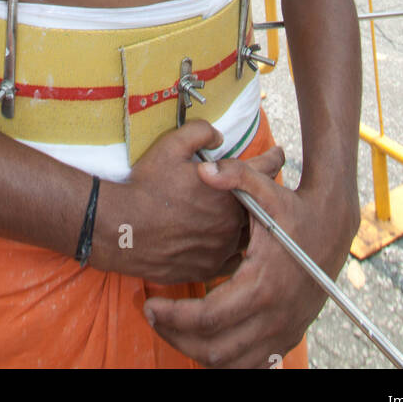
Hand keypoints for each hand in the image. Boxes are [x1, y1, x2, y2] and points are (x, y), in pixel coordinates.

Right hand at [94, 120, 283, 284]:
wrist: (123, 228)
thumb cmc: (147, 186)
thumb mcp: (171, 145)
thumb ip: (201, 133)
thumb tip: (219, 136)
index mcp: (228, 189)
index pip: (262, 170)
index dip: (273, 159)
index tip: (279, 153)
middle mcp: (231, 221)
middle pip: (256, 204)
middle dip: (256, 193)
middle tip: (254, 186)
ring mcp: (221, 248)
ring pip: (245, 234)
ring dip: (246, 223)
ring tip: (239, 215)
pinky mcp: (207, 268)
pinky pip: (230, 259)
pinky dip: (230, 248)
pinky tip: (223, 241)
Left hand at [144, 155, 357, 367]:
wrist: (334, 227)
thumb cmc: (296, 209)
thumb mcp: (267, 190)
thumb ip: (235, 176)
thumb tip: (203, 170)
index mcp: (262, 285)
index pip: (208, 317)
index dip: (174, 316)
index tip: (151, 305)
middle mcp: (274, 316)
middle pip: (215, 349)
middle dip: (177, 337)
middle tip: (155, 317)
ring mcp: (283, 331)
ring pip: (231, 363)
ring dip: (197, 352)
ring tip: (174, 329)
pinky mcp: (289, 336)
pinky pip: (251, 365)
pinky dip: (226, 361)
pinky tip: (206, 342)